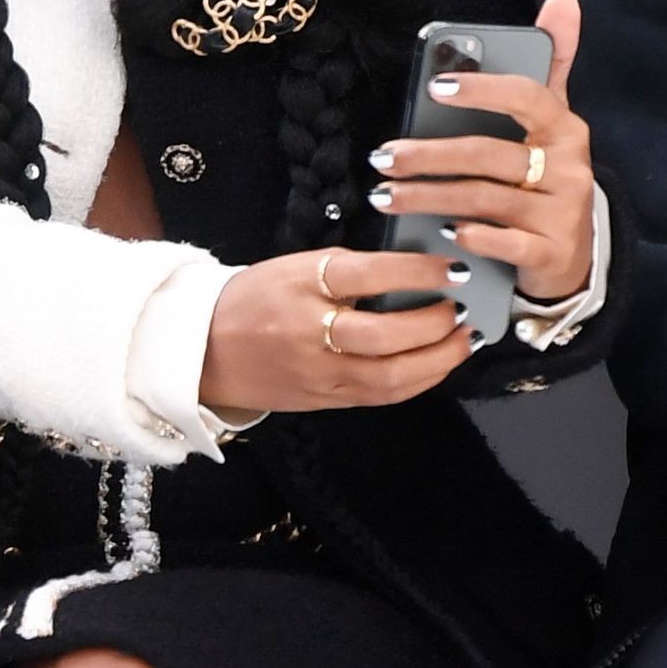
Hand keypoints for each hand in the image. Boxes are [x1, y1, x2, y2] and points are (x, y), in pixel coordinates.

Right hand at [201, 246, 473, 416]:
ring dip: (437, 359)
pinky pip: (381, 395)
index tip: (453, 267)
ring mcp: (318, 373)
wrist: (203, 349)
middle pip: (384, 336)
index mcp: (300, 286)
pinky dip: (419, 380)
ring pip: (390, 376)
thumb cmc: (254, 298)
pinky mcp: (325, 400)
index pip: (367, 275)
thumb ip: (347, 271)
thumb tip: (413, 271)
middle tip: (461, 308)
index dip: (416, 271)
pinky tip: (438, 364)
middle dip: (434, 324)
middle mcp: (309, 333)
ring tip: (463, 339)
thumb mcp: (294, 268)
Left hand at [365, 0, 593, 303]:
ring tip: (386, 194)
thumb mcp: (551, 120)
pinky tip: (441, 235)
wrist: (574, 253)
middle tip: (383, 157)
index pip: (527, 98)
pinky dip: (472, 237)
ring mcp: (563, 213)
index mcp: (564, 128)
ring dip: (429, 198)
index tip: (434, 87)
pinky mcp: (553, 254)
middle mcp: (569, 168)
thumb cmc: (546, 176)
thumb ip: (551, 61)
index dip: (482, 91)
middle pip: (489, 155)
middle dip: (429, 156)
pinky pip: (506, 243)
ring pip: (486, 199)